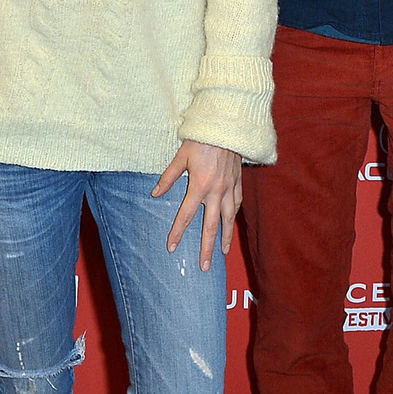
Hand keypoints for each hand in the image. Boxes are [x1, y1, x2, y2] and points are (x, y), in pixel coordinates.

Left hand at [153, 141, 241, 271]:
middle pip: (211, 226)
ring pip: (228, 219)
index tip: (172, 247)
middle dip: (206, 248)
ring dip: (225, 238)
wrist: (227, 127)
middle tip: (204, 266)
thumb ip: (169, 177)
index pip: (186, 215)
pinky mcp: (238, 182)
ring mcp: (229, 188)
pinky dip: (233, 217)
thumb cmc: (201, 139)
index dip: (178, 232)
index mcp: (200, 186)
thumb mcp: (181, 156)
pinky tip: (231, 224)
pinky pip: (237, 204)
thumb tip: (155, 193)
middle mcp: (216, 191)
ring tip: (223, 253)